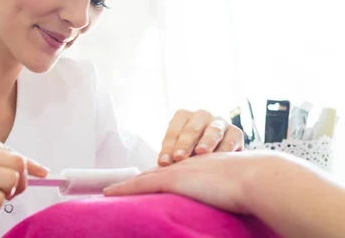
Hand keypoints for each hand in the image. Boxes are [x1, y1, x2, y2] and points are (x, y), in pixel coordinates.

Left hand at [104, 151, 276, 214]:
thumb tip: (238, 203)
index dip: (158, 177)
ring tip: (110, 191)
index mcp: (201, 166)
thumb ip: (232, 191)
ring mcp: (178, 171)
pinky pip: (140, 185)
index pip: (174, 171)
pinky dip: (123, 188)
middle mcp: (186, 164)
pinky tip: (109, 193)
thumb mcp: (240, 187)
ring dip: (126, 185)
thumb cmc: (256, 186)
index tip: (146, 182)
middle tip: (119, 188)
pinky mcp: (172, 179)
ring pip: (144, 177)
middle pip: (155, 172)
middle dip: (138, 179)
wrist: (257, 177)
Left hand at [158, 109, 243, 165]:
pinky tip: (221, 159)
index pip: (174, 129)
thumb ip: (170, 157)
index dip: (168, 146)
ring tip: (201, 153)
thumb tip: (159, 168)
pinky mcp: (236, 133)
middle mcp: (201, 116)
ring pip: (213, 130)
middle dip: (184, 143)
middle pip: (192, 128)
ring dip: (206, 141)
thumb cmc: (191, 154)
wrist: (220, 158)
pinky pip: (231, 138)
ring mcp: (220, 123)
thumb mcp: (179, 152)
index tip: (164, 163)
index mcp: (183, 117)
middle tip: (178, 158)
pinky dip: (226, 148)